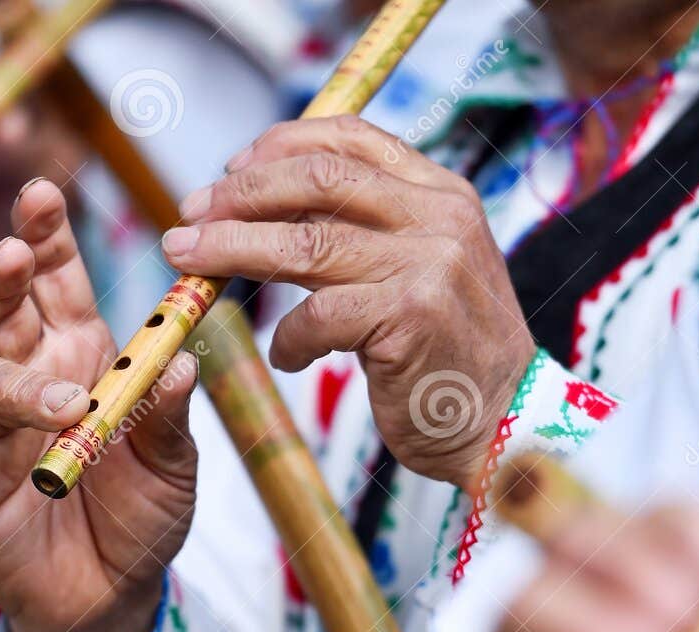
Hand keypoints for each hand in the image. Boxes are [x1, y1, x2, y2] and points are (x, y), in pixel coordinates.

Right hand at [0, 182, 197, 631]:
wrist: (112, 599)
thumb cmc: (142, 519)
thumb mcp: (174, 468)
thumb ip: (169, 418)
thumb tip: (183, 364)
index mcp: (84, 359)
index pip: (61, 285)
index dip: (49, 240)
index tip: (43, 195)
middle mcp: (34, 381)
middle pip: (6, 310)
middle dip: (6, 272)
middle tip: (16, 247)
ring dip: (21, 385)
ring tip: (66, 407)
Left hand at [165, 115, 535, 491]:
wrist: (508, 426)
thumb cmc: (448, 356)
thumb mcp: (419, 272)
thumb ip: (365, 231)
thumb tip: (267, 203)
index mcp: (442, 193)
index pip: (351, 138)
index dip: (279, 146)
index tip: (230, 170)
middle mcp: (441, 217)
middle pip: (317, 181)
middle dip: (240, 195)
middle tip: (190, 218)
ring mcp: (430, 265)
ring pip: (304, 242)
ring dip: (233, 250)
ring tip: (190, 264)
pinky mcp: (411, 319)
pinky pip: (318, 317)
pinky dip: (288, 339)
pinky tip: (286, 357)